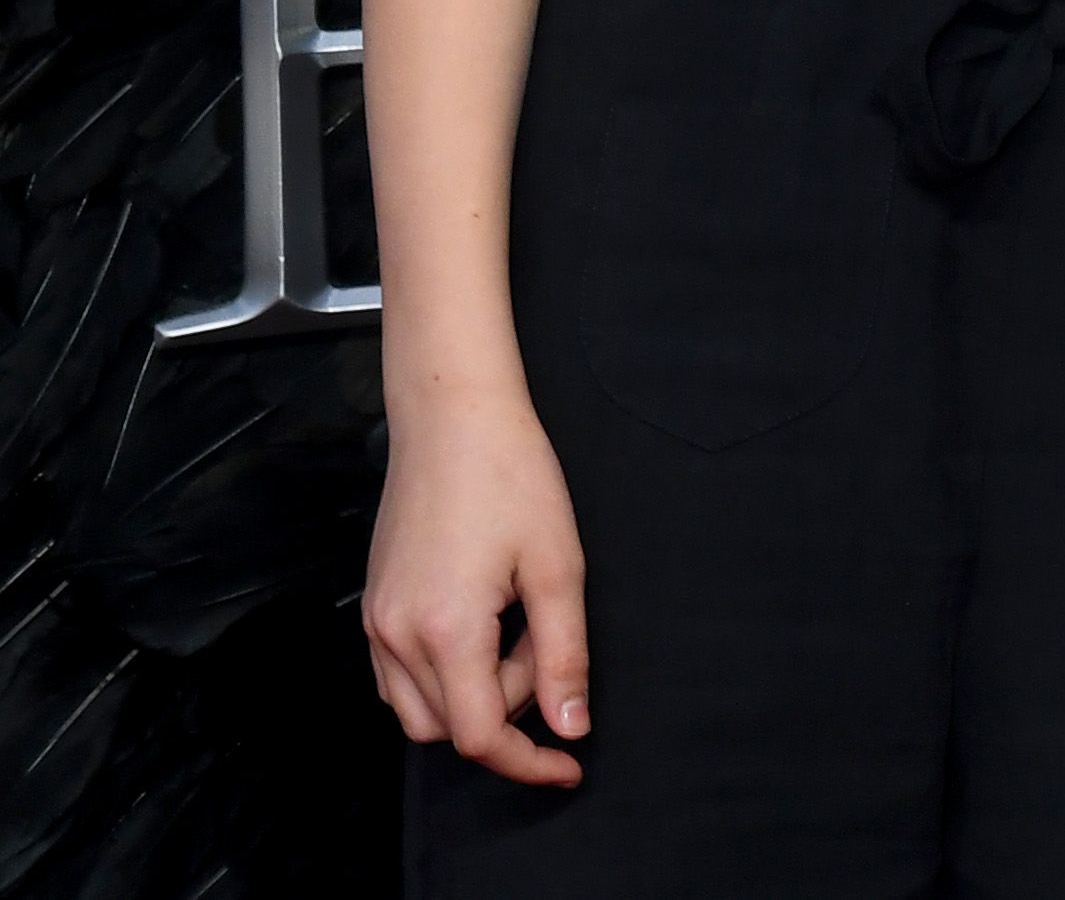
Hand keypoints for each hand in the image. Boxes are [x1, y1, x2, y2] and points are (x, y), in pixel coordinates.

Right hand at [362, 374, 589, 785]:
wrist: (453, 421)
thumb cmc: (512, 479)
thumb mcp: (558, 567)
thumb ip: (564, 656)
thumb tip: (571, 726)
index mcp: (444, 631)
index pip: (478, 736)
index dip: (528, 761)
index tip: (570, 763)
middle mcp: (395, 638)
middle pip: (450, 727)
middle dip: (508, 707)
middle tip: (548, 643)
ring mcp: (375, 625)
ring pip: (420, 710)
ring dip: (476, 694)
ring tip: (519, 627)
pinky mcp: (373, 610)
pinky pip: (400, 679)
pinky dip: (445, 677)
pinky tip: (486, 627)